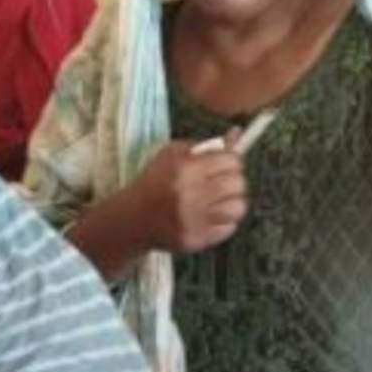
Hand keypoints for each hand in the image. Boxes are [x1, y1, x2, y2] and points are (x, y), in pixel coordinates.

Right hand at [126, 136, 248, 254]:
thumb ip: (208, 144)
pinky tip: (213, 215)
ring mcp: (194, 220)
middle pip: (238, 184)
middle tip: (225, 181)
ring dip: (233, 201)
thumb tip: (237, 133)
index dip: (232, 160)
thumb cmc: (156, 181)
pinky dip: (226, 221)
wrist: (133, 218)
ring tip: (221, 199)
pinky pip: (229, 228)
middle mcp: (190, 195)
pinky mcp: (197, 239)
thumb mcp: (174, 154)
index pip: (230, 160)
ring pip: (238, 207)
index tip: (227, 164)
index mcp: (185, 169)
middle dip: (235, 180)